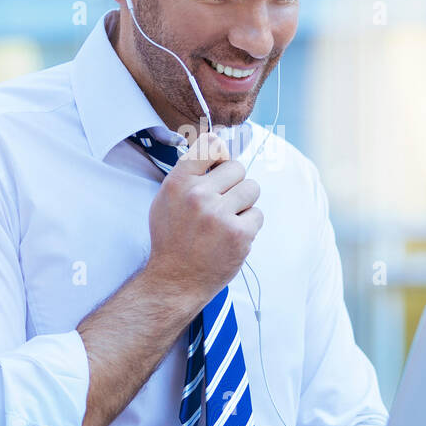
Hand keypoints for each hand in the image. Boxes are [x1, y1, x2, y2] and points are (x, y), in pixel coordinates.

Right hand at [143, 131, 262, 309]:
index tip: (220, 164)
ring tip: (227, 219)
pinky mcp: (239, 233)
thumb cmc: (172, 238)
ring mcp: (220, 215)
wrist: (175, 280)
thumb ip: (190, 174)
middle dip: (234, 183)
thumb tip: (220, 147)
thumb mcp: (167, 199)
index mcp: (178, 183)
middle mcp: (198, 195)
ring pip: (252, 188)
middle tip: (222, 203)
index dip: (221, 153)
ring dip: (244, 203)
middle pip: (237, 168)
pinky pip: (257, 214)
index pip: (210, 145)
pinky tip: (231, 236)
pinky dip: (248, 225)